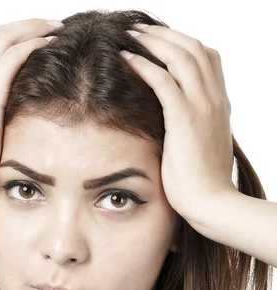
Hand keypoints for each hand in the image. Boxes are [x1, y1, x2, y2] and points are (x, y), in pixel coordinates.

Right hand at [0, 18, 62, 198]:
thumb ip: (1, 127)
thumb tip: (22, 132)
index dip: (18, 38)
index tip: (43, 38)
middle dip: (28, 25)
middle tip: (54, 25)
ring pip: (5, 38)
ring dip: (33, 28)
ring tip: (57, 27)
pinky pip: (12, 57)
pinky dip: (31, 45)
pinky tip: (49, 44)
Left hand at [121, 25, 234, 222]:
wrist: (210, 202)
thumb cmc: (201, 184)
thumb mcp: (201, 149)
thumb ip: (193, 130)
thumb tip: (176, 128)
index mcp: (219, 106)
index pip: (207, 60)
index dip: (183, 45)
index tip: (159, 43)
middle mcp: (214, 100)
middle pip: (194, 49)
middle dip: (166, 35)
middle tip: (140, 30)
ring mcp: (202, 107)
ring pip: (181, 56)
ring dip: (154, 41)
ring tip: (131, 35)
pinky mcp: (185, 118)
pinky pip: (165, 80)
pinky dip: (145, 64)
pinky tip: (127, 59)